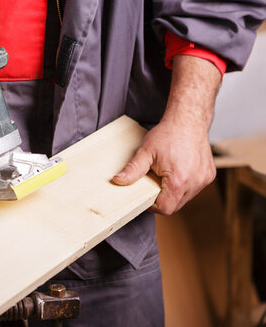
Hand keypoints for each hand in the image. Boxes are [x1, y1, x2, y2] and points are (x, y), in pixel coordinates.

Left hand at [112, 54, 221, 214]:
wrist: (189, 119)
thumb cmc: (168, 134)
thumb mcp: (146, 152)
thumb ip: (132, 169)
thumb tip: (118, 181)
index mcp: (179, 181)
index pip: (165, 208)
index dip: (153, 205)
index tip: (145, 196)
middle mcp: (195, 183)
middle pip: (176, 205)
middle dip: (162, 198)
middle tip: (153, 183)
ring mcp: (205, 179)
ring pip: (186, 197)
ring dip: (174, 192)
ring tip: (165, 176)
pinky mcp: (209, 175)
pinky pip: (194, 188)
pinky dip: (185, 184)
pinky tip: (177, 171)